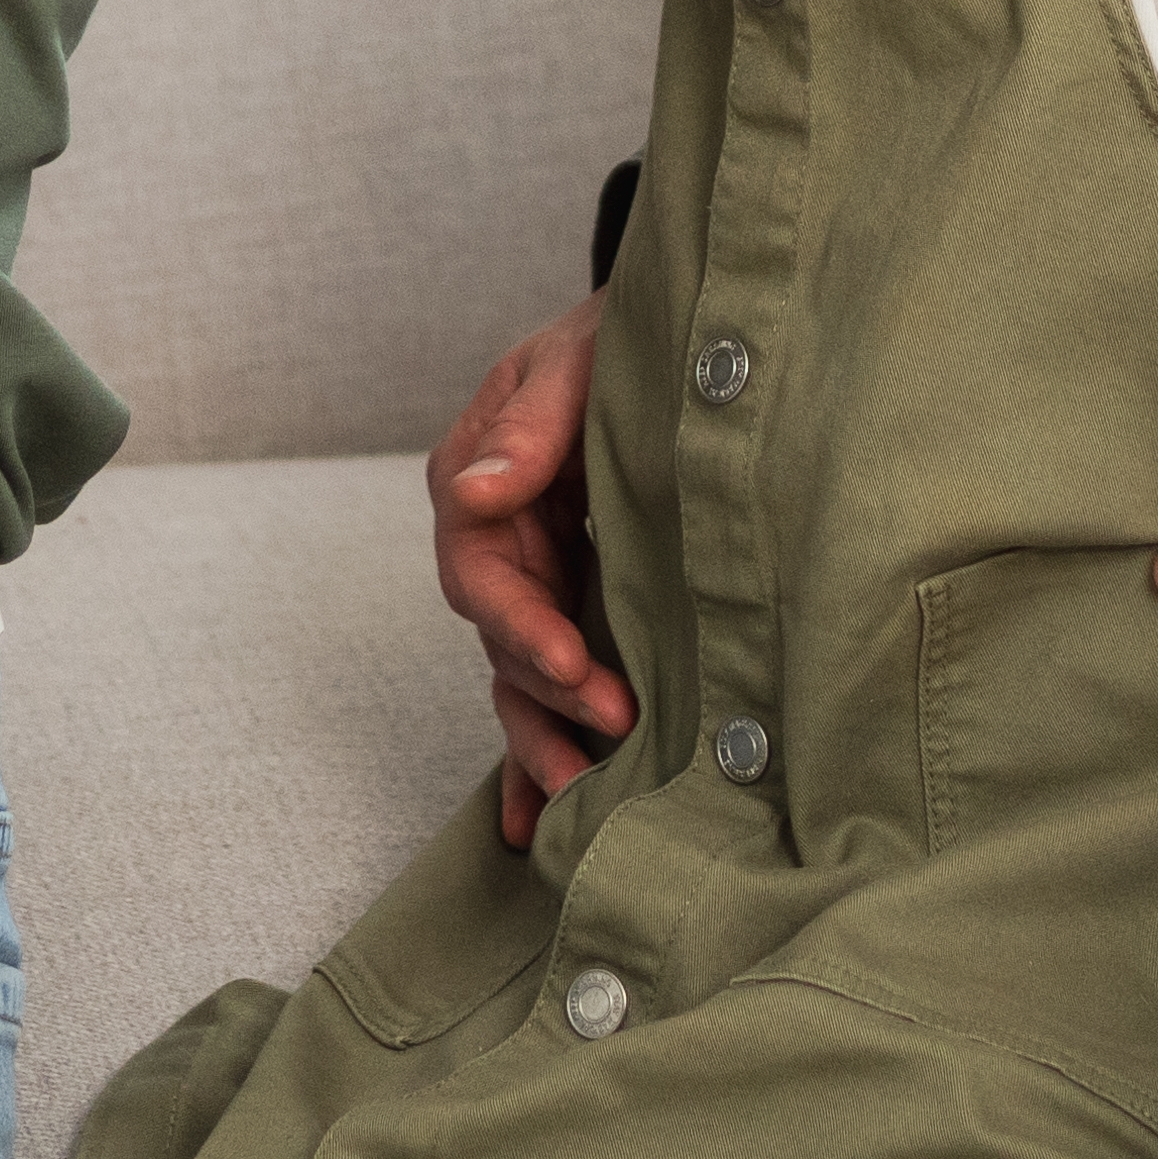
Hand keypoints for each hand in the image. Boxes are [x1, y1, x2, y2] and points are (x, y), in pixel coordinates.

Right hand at [428, 298, 626, 843]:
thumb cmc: (622, 335)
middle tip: (617, 722)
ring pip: (517, 677)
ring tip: (579, 801)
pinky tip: (535, 824)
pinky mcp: (574, 608)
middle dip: (550, 688)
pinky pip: (545, 688)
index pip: (478, 570)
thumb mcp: (575, 360)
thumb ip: (531, 424)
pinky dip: (536, 754)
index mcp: (477, 479)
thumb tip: (477, 490)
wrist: (680, 335)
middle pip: (499, 637)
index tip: (574, 660)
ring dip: (542, 739)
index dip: (520, 622)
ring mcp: (533, 581)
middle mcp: (494, 541)